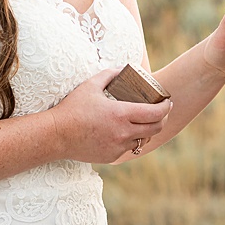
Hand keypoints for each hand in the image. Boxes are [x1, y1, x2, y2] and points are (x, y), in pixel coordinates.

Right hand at [48, 64, 172, 163]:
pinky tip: (126, 133)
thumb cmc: (73, 108)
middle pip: (155, 129)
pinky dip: (130, 140)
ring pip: (142, 140)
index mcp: (121, 114)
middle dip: (162, 119)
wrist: (56, 135)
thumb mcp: (91, 85)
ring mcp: (117, 147)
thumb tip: (123, 68)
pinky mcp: (111, 156)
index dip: (166, 108)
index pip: (155, 113)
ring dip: (146, 131)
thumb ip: (109, 74)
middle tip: (161, 112)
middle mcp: (123, 133)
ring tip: (144, 122)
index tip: (168, 102)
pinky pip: (127, 149)